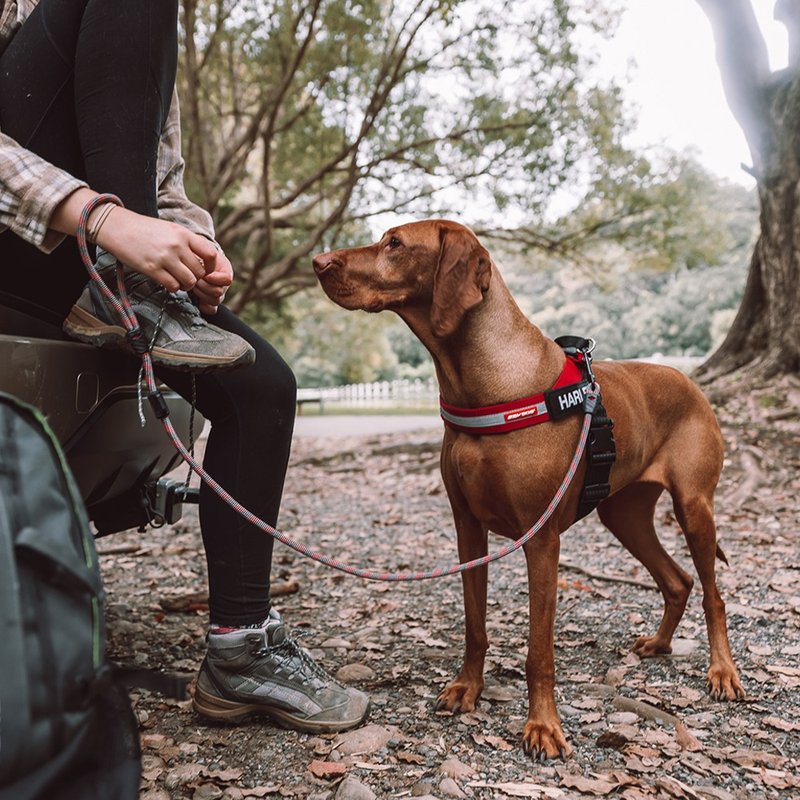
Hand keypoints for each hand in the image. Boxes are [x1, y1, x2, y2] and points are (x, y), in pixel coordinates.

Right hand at [94, 207, 216, 292]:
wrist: (117, 227)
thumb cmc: (145, 229)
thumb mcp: (170, 229)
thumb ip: (187, 242)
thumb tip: (203, 260)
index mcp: (183, 234)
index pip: (211, 254)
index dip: (211, 266)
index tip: (204, 269)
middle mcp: (177, 245)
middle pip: (200, 272)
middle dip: (196, 278)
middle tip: (187, 276)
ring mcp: (165, 257)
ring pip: (189, 282)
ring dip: (185, 285)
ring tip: (177, 280)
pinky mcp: (152, 268)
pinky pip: (173, 286)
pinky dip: (173, 287)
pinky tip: (167, 281)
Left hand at [191, 249, 233, 314]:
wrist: (191, 259)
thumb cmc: (197, 254)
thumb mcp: (203, 250)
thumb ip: (207, 257)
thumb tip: (207, 274)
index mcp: (225, 271)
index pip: (227, 279)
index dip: (215, 278)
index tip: (205, 274)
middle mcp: (223, 284)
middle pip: (219, 292)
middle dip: (204, 286)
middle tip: (195, 280)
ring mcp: (217, 294)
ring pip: (215, 301)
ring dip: (202, 294)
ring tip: (194, 287)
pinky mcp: (210, 303)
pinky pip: (212, 310)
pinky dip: (205, 306)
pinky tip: (198, 300)